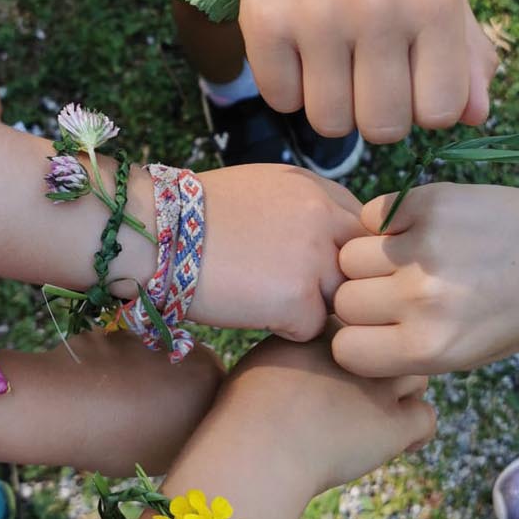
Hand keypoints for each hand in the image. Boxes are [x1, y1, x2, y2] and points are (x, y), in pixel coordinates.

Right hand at [192, 165, 361, 340]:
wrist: (154, 234)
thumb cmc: (199, 214)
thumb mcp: (264, 188)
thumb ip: (309, 209)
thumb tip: (342, 241)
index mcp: (318, 189)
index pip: (364, 231)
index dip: (341, 253)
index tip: (311, 264)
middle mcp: (325, 217)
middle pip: (361, 268)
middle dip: (337, 282)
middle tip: (295, 289)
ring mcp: (314, 257)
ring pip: (341, 300)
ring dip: (311, 306)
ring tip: (267, 296)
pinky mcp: (297, 298)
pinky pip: (312, 329)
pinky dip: (285, 329)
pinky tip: (253, 311)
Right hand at [224, 333, 433, 495]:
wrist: (256, 448)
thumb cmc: (246, 411)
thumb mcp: (264, 358)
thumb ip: (293, 349)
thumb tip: (304, 362)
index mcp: (329, 329)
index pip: (365, 326)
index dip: (361, 348)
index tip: (349, 371)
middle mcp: (362, 350)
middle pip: (395, 344)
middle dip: (389, 366)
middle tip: (373, 392)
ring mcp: (381, 386)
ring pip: (417, 377)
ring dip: (407, 394)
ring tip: (388, 416)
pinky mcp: (394, 424)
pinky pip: (426, 420)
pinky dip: (417, 434)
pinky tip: (402, 444)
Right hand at [239, 0, 498, 141]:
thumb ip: (468, 56)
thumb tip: (476, 118)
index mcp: (433, 2)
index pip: (441, 112)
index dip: (424, 108)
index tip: (410, 79)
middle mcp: (378, 8)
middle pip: (383, 127)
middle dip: (377, 114)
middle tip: (367, 76)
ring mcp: (317, 16)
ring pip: (330, 123)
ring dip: (331, 105)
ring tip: (332, 64)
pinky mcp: (264, 22)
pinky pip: (282, 101)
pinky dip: (289, 87)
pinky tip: (298, 51)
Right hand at [331, 180, 518, 376]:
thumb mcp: (470, 353)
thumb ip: (408, 349)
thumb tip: (353, 333)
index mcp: (431, 347)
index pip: (346, 349)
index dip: (358, 339)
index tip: (376, 330)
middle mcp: (419, 299)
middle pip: (343, 300)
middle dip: (362, 298)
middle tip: (396, 291)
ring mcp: (420, 247)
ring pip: (349, 255)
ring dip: (369, 259)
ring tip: (406, 258)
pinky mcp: (425, 202)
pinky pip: (372, 214)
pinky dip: (385, 222)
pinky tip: (415, 230)